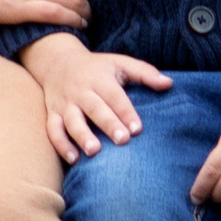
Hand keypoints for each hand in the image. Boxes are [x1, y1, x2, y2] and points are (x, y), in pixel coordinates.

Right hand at [19, 33, 172, 164]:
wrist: (56, 61)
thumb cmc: (96, 67)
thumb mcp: (119, 63)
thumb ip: (144, 73)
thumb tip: (169, 84)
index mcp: (99, 78)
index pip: (114, 96)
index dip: (125, 112)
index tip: (137, 128)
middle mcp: (80, 91)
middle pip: (94, 108)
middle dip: (108, 124)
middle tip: (122, 140)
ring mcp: (65, 103)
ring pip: (71, 120)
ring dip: (82, 136)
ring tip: (94, 151)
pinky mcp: (52, 113)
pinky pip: (53, 130)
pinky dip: (61, 144)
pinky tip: (74, 159)